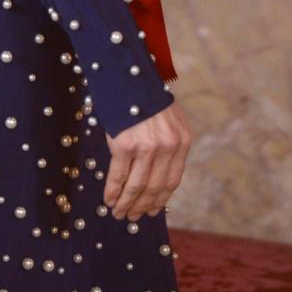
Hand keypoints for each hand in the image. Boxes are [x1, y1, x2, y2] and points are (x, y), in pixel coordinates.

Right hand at [103, 99, 191, 220]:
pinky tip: (109, 199)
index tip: (151, 210)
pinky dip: (113, 191)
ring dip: (126, 203)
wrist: (127, 74)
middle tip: (132, 217)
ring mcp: (147, 147)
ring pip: (137, 186)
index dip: (161, 199)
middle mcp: (167, 147)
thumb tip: (156, 174)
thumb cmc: (145, 96)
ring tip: (119, 213)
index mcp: (182, 141)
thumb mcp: (167, 118)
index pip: (173, 180)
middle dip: (142, 206)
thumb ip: (167, 143)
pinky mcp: (125, 145)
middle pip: (155, 187)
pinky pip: (118, 176)